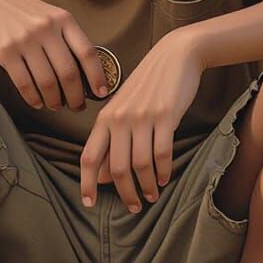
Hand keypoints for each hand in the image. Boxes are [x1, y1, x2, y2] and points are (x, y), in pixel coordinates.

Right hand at [0, 0, 109, 111]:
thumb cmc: (21, 11)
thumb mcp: (50, 15)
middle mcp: (46, 28)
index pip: (87, 52)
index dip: (97, 76)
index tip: (101, 92)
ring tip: (55, 104)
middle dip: (75, 97)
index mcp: (63, 19)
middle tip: (76, 106)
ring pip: (47, 82)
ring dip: (54, 100)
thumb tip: (85, 73)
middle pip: (68, 72)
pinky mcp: (5, 51)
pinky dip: (33, 98)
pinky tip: (36, 101)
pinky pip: (24, 83)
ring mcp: (25, 40)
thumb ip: (66, 37)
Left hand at [79, 31, 203, 212]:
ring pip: (140, 164)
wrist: (175, 56)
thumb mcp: (124, 108)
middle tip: (134, 207)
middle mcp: (120, 119)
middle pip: (117, 168)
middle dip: (125, 193)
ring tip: (152, 196)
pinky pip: (162, 153)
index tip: (89, 203)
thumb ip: (112, 139)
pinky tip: (165, 178)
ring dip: (147, 186)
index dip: (87, 182)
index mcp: (105, 117)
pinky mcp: (165, 116)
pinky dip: (163, 171)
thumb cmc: (148, 85)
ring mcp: (142, 117)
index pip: (90, 156)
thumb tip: (103, 175)